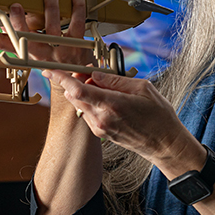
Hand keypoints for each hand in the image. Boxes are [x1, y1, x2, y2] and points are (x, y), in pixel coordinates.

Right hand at [0, 0, 93, 66]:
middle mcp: (39, 53)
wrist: (77, 78)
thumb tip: (4, 19)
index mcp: (25, 52)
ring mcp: (58, 49)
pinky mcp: (76, 44)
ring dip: (50, 6)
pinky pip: (76, 22)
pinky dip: (77, 7)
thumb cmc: (52, 61)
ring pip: (52, 26)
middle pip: (24, 38)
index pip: (1, 44)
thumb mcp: (31, 52)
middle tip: (14, 7)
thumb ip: (19, 37)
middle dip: (18, 22)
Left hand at [43, 69, 200, 168]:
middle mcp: (102, 118)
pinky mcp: (101, 134)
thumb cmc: (159, 115)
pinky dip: (91, 103)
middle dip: (75, 81)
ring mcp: (100, 128)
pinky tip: (108, 100)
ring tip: (104, 87)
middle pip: (75, 96)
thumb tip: (94, 73)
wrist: (164, 144)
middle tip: (88, 72)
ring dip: (84, 92)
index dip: (61, 78)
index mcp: (112, 104)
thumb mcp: (143, 88)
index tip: (50, 70)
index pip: (78, 89)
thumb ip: (115, 80)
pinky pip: (88, 114)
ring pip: (80, 105)